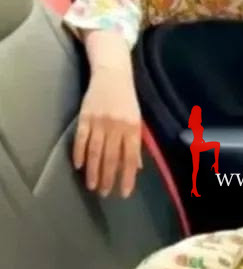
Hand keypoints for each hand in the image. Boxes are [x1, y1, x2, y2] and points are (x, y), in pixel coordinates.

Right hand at [73, 67, 142, 197]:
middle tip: (104, 194)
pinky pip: (81, 138)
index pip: (130, 159)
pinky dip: (79, 153)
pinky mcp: (84, 117)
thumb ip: (135, 144)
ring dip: (93, 171)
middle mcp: (116, 127)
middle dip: (108, 178)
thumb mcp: (137, 121)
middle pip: (111, 158)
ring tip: (92, 186)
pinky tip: (78, 166)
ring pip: (95, 151)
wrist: (112, 74)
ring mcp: (99, 122)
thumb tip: (136, 168)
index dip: (126, 177)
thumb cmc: (127, 100)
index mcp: (133, 129)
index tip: (123, 193)